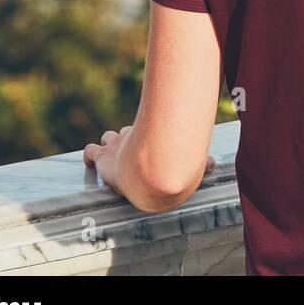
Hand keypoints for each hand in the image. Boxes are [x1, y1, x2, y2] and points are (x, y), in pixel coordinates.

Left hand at [84, 126, 215, 193]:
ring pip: (107, 139)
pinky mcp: (103, 159)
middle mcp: (134, 139)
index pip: (145, 133)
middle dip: (124, 140)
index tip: (150, 144)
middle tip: (129, 151)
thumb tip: (215, 163)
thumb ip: (202, 164)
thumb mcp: (191, 162)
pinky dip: (88, 157)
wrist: (153, 171)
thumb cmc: (174, 165)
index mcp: (150, 138)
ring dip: (106, 147)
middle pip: (125, 133)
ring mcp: (116, 147)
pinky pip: (89, 153)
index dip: (145, 139)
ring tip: (108, 155)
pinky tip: (91, 163)